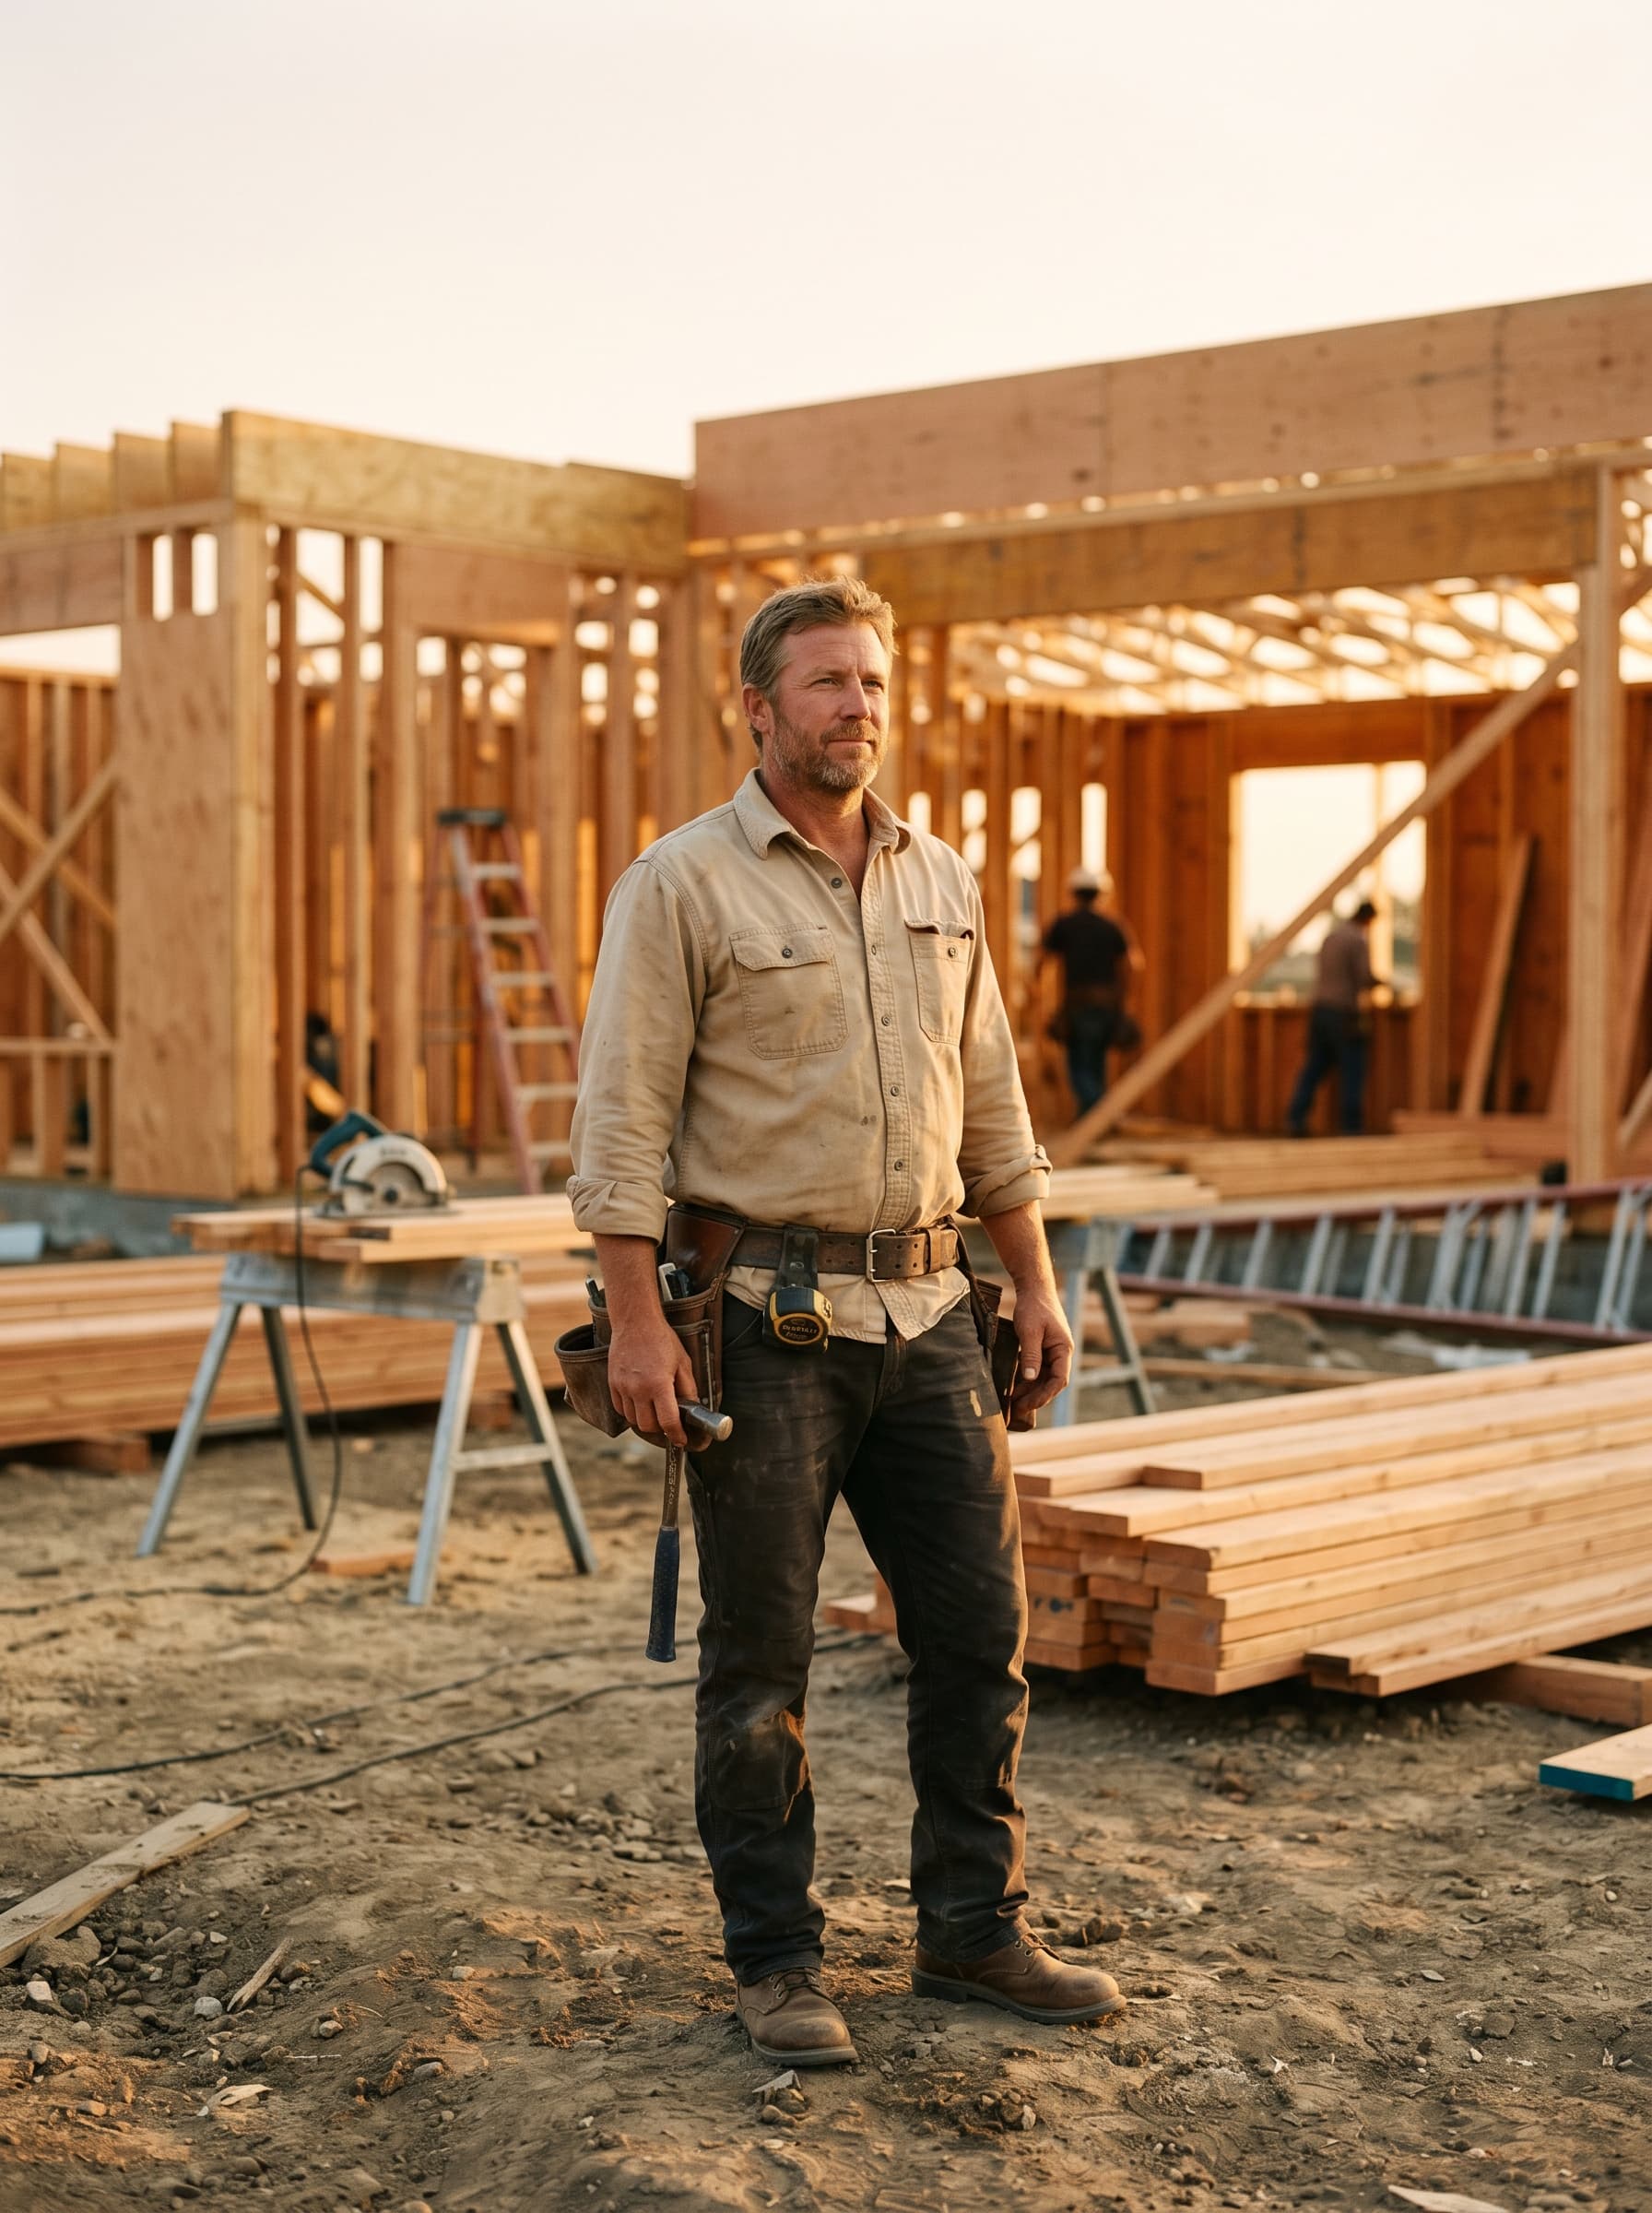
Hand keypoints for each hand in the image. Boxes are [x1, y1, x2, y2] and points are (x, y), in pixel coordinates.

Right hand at [607, 1314, 695, 1447]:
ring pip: (633, 1420)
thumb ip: (688, 1389)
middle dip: (661, 1429)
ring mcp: (622, 1387)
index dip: (677, 1435)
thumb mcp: (683, 1363)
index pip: (668, 1421)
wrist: (636, 1322)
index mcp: (659, 1385)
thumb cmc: (662, 1340)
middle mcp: (638, 1389)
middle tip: (668, 1422)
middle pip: (648, 1426)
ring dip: (645, 1420)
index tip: (681, 1440)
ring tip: (654, 1410)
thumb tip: (693, 1410)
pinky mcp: (612, 1383)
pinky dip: (631, 1411)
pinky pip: (620, 1408)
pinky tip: (640, 1402)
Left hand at [1008, 1282, 1072, 1414]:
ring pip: (1043, 1378)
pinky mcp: (1042, 1349)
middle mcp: (1060, 1353)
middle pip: (1051, 1382)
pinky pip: (1037, 1369)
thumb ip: (1031, 1355)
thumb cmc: (1034, 1306)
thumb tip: (1031, 1379)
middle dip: (1036, 1397)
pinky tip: (1014, 1387)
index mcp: (1063, 1349)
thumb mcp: (1030, 1331)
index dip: (1045, 1394)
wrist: (1034, 1288)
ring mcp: (1052, 1351)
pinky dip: (1027, 1380)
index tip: (1028, 1404)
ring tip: (1013, 1403)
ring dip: (1030, 1390)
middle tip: (1017, 1410)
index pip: (1059, 1380)